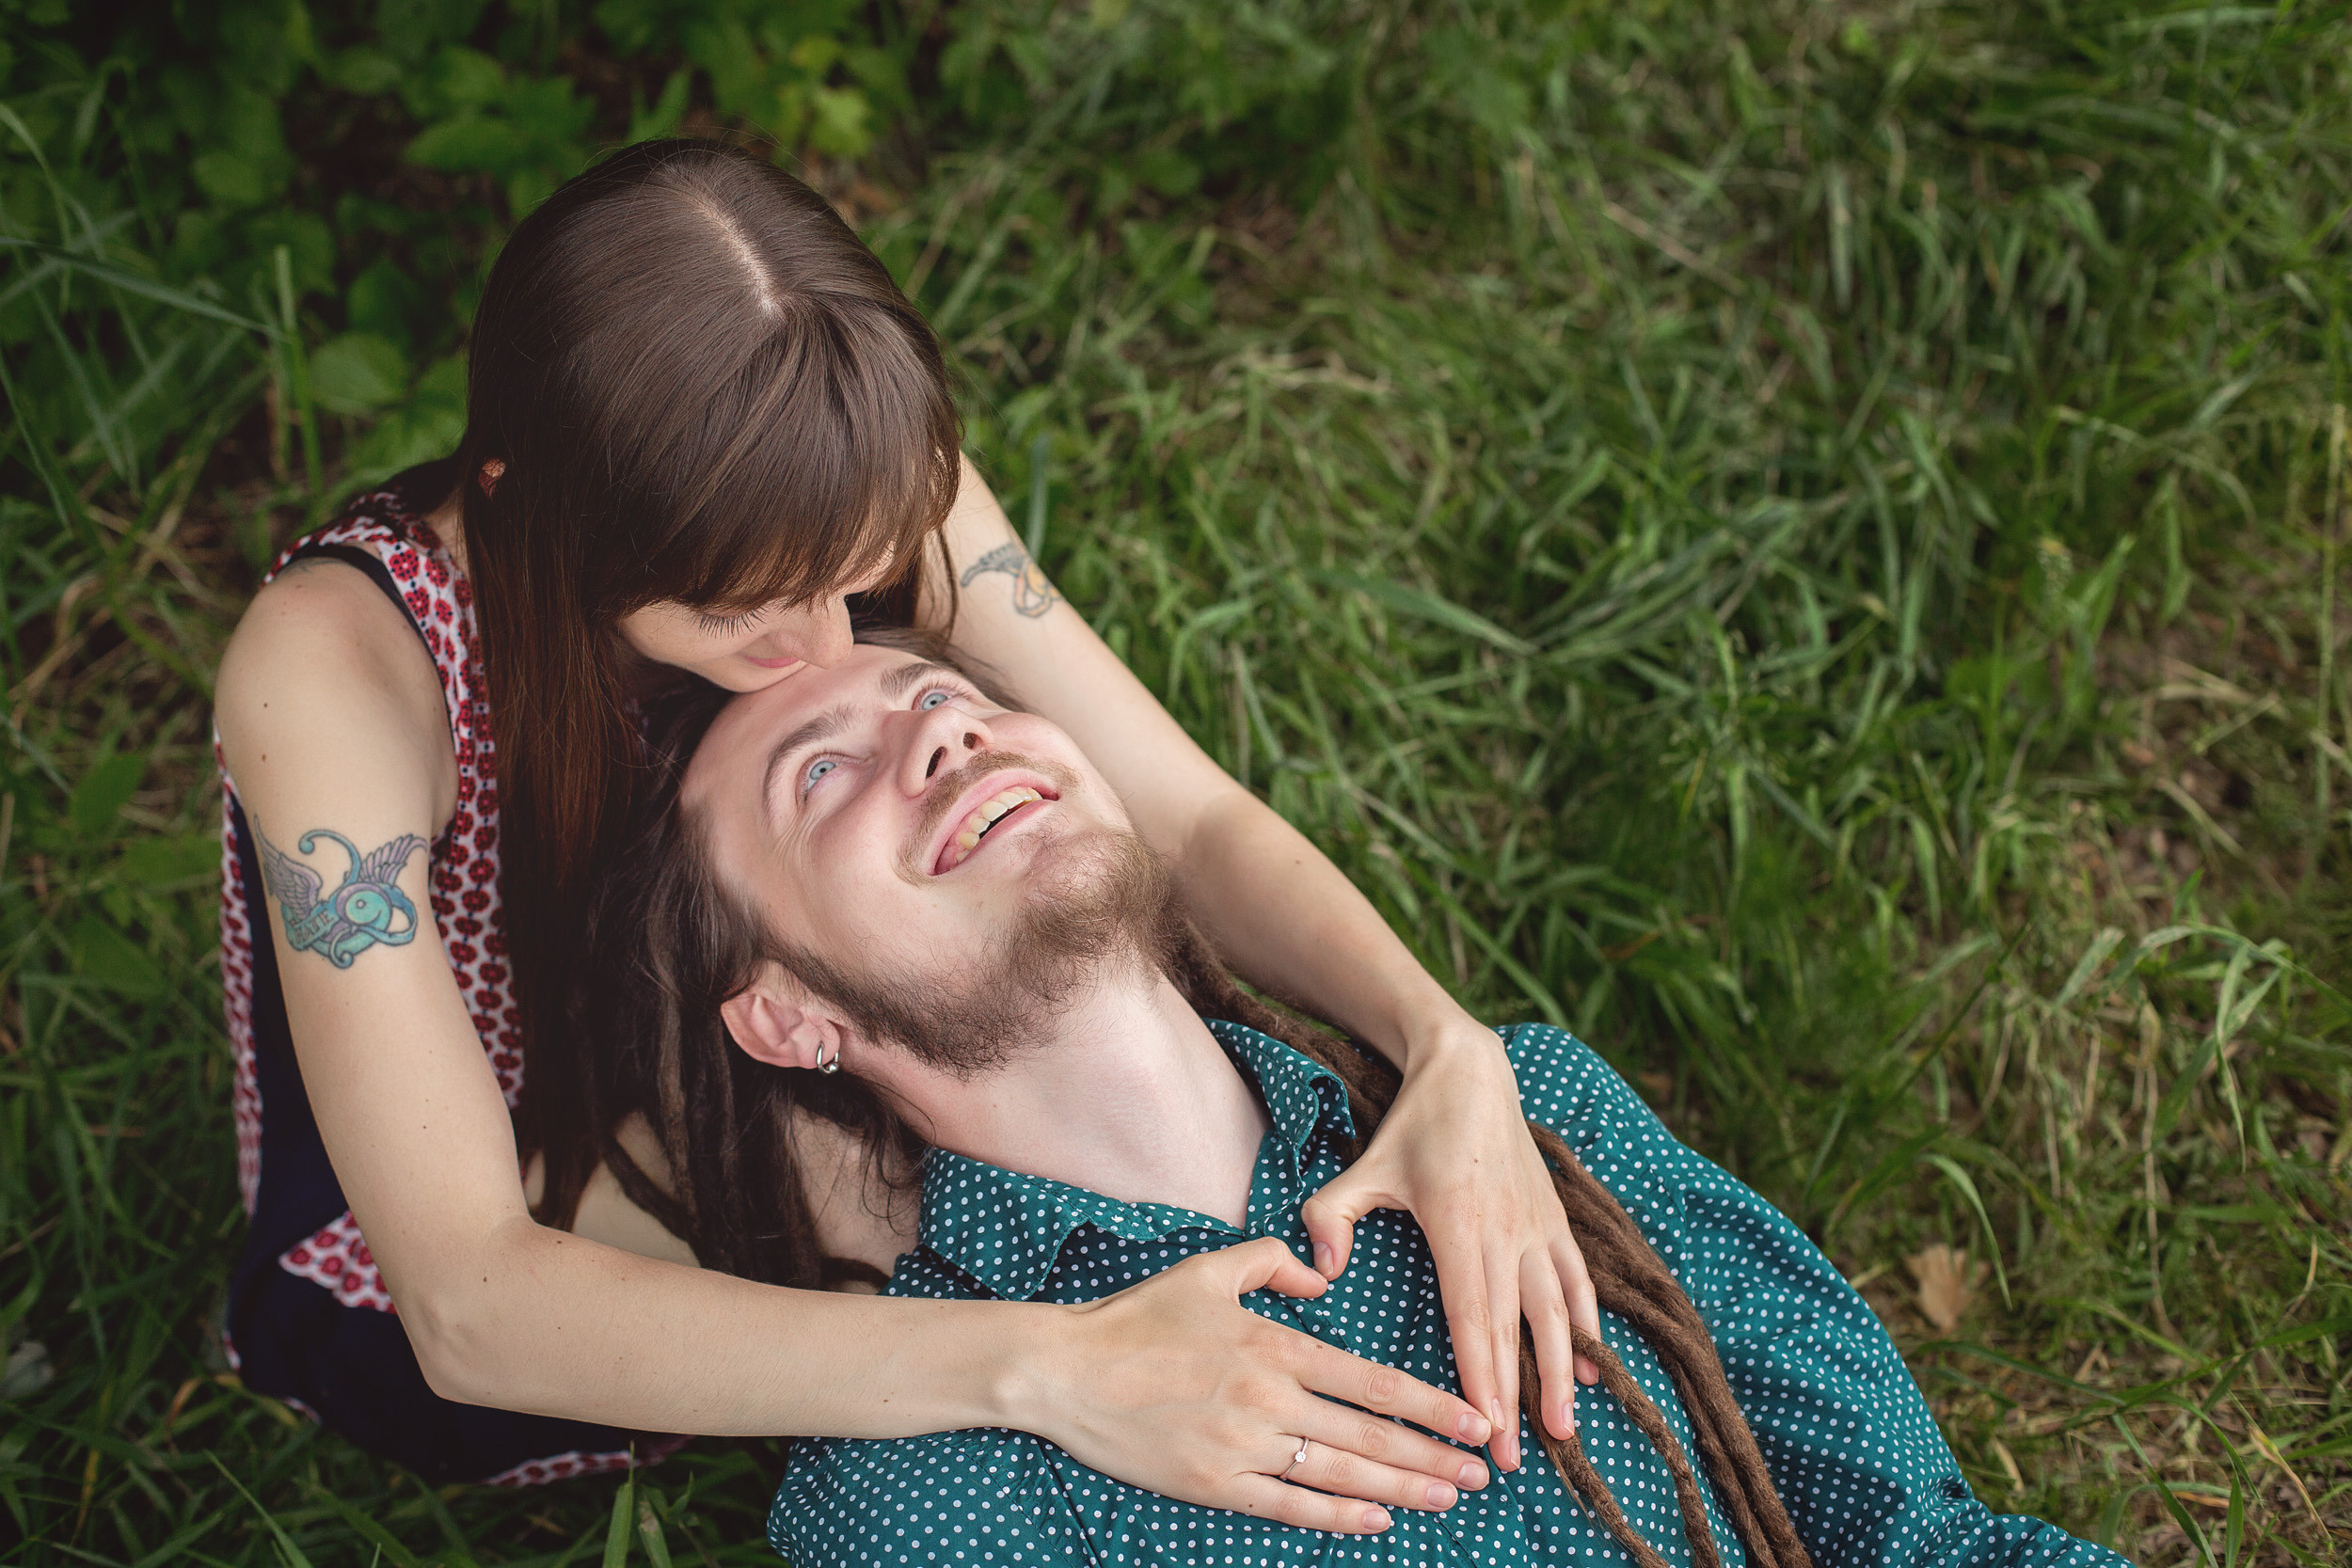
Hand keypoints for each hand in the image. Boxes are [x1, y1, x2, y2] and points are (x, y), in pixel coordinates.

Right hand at [1018, 1237, 1493, 1532]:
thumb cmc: (1138, 1317)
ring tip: (1447, 1498)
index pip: (1371, 1381)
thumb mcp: (1209, 1269)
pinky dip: (1339, 1516)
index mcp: (1274, 1346)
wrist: (1066, 1371)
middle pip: (1370, 1436)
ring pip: (1341, 1475)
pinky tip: (1378, 1519)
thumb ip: (1273, 1263)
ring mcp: (1243, 1447)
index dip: (1429, 1405)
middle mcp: (1269, 1400)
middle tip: (1480, 1471)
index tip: (1472, 1418)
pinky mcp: (1216, 1485)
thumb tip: (1321, 1277)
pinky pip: (1291, 1507)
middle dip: (1433, 1456)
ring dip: (1402, 1489)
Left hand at [1300, 1017, 1600, 1471]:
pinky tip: (1591, 1369)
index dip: (1482, 1375)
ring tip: (1563, 1431)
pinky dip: (1587, 1326)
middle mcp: (1507, 1232)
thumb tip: (1322, 1270)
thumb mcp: (1362, 1165)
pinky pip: (1577, 1282)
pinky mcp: (1555, 1220)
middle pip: (1514, 1328)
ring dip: (1560, 1374)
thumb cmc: (1412, 1126)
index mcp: (1458, 1224)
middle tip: (1512, 1460)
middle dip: (1515, 1398)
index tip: (1485, 1428)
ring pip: (1556, 1312)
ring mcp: (1537, 1226)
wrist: (1471, 1070)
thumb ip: (1332, 1216)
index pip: (1472, 1315)